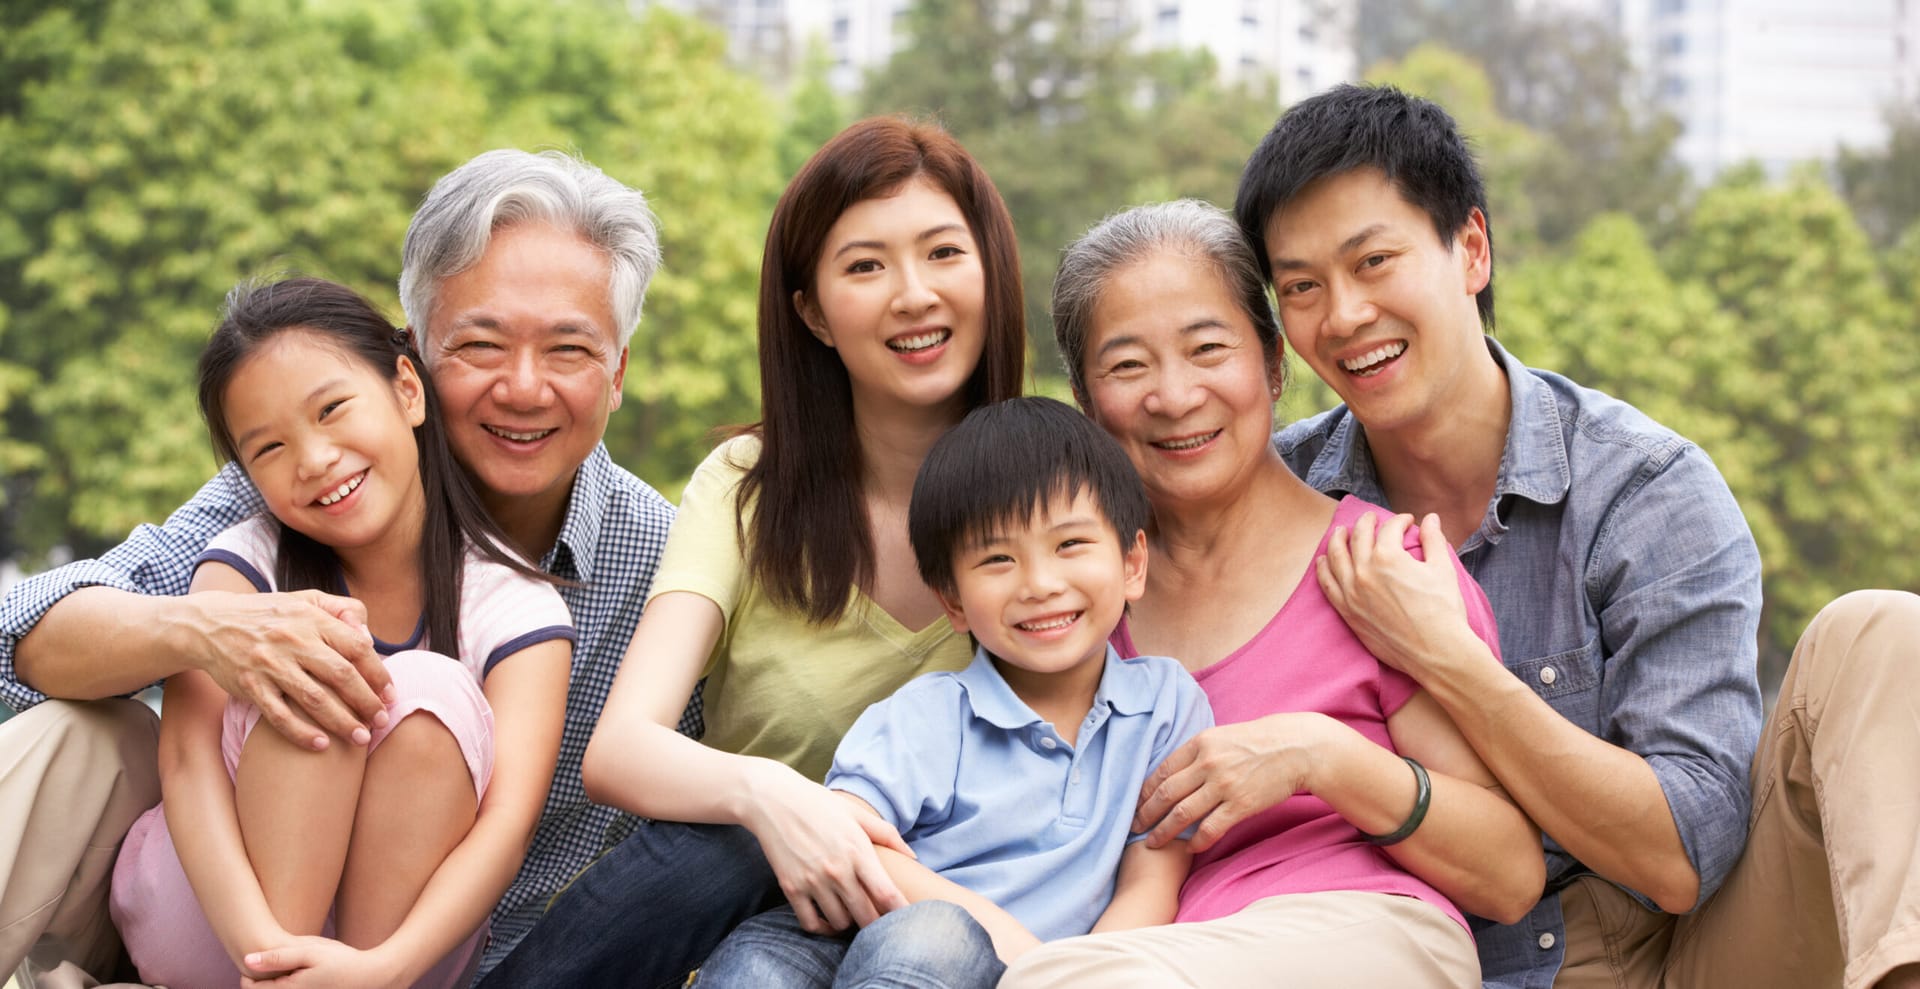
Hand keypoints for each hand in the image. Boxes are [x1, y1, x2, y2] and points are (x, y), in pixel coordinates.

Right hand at [185, 590, 391, 749]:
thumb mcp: (305, 599)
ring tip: (361, 738)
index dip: (378, 674)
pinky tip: (321, 745)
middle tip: (381, 721)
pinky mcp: (250, 686)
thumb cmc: (268, 615)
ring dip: (342, 722)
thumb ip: (341, 611)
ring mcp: (270, 665)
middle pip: (341, 676)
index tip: (391, 695)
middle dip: (367, 702)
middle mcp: (293, 641)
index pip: (357, 647)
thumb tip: (369, 637)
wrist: (210, 624)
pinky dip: (301, 732)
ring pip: (314, 699)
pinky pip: (279, 715)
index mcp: (311, 619)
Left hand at [240, 935, 403, 988]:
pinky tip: (299, 974)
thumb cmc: (343, 961)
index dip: (248, 972)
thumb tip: (246, 959)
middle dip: (260, 979)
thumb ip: (278, 956)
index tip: (258, 956)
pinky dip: (288, 986)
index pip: (250, 988)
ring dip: (273, 983)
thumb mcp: (311, 952)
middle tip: (267, 960)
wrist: (373, 977)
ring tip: (283, 966)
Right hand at [744, 765, 910, 933]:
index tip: (907, 919)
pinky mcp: (791, 888)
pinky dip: (821, 927)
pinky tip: (826, 917)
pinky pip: (811, 923)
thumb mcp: (856, 813)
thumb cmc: (819, 804)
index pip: (886, 894)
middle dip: (876, 923)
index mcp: (858, 851)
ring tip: (851, 913)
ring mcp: (813, 881)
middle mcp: (837, 870)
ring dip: (848, 922)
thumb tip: (913, 856)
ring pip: (840, 923)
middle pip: (866, 916)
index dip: (900, 912)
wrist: (773, 800)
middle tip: (877, 919)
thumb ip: (887, 834)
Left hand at [1133, 713, 1335, 851]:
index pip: (1161, 771)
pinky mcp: (1241, 805)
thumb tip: (1169, 773)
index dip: (1144, 791)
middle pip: (1165, 794)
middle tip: (1133, 827)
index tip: (1134, 804)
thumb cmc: (1256, 742)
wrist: (1294, 748)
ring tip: (1152, 843)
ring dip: (1163, 832)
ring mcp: (1224, 785)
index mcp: (1200, 744)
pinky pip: (1211, 828)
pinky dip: (1196, 841)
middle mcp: (1208, 764)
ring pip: (1182, 814)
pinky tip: (1189, 848)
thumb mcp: (1220, 737)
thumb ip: (1196, 753)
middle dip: (1145, 813)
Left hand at [1317, 513, 1473, 677]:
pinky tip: (1322, 561)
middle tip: (1371, 518)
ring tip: (1340, 531)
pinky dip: (1323, 569)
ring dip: (1337, 539)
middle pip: (1359, 537)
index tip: (1407, 522)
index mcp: (1388, 557)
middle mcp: (1364, 571)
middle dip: (1366, 522)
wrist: (1437, 651)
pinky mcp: (1347, 612)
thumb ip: (1433, 540)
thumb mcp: (1443, 569)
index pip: (1389, 529)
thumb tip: (1431, 518)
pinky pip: (1327, 585)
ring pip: (1336, 557)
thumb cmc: (1444, 610)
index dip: (1400, 521)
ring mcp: (1352, 592)